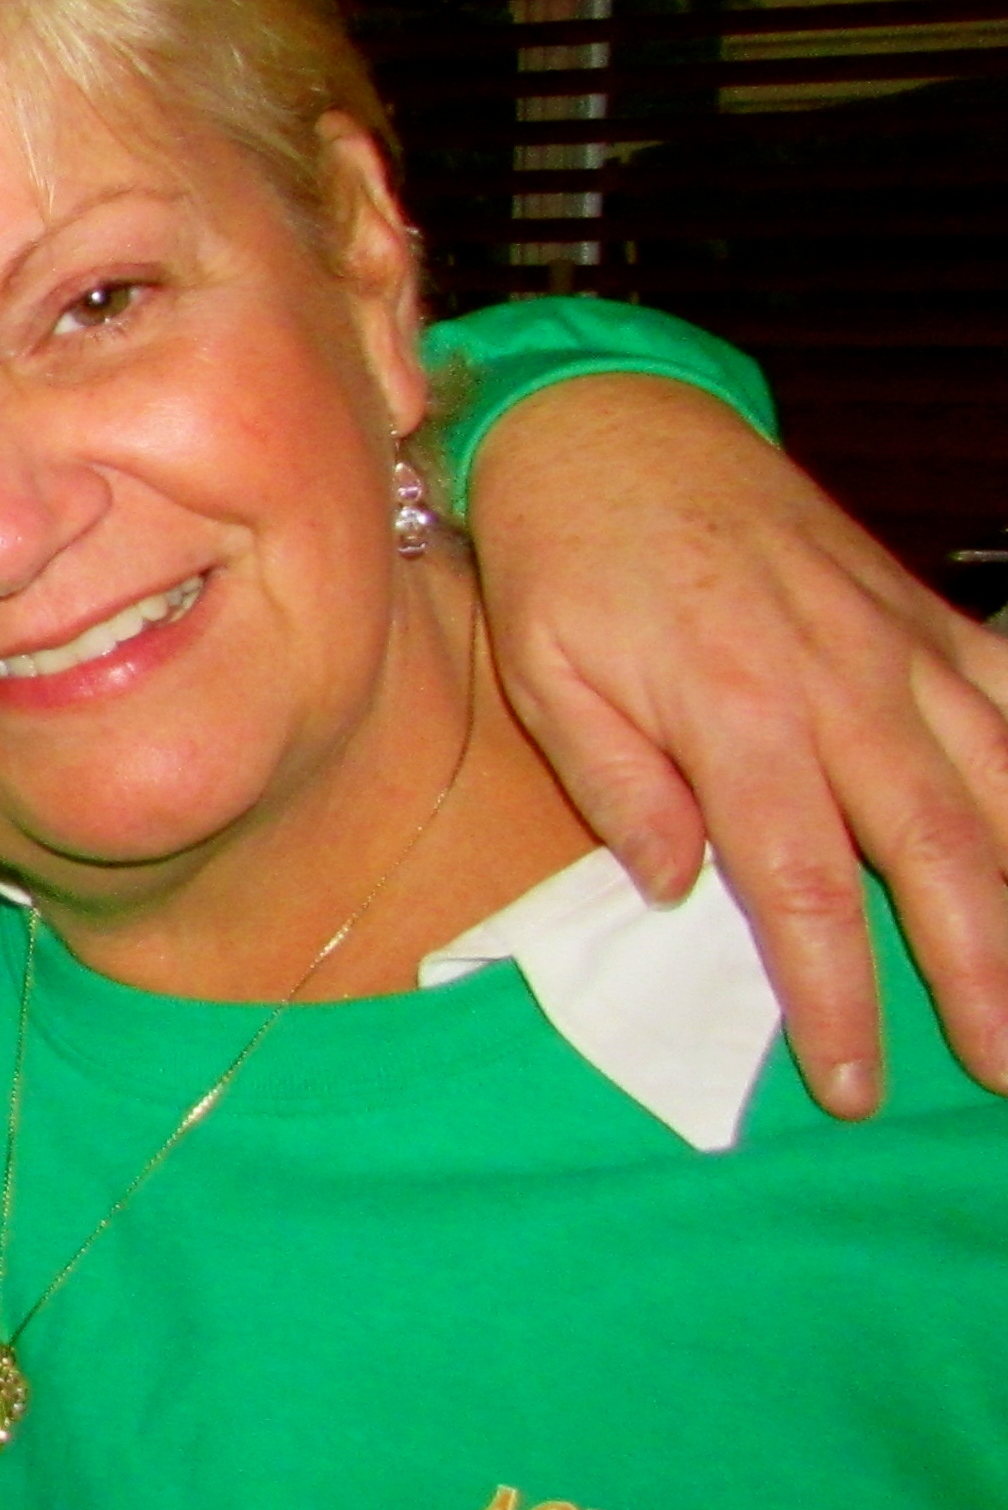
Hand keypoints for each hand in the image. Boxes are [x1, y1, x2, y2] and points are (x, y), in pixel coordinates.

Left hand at [471, 374, 1007, 1114]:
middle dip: (983, 973)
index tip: (853, 1083)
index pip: (805, 888)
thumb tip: (674, 888)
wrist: (613, 425)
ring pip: (1005, 783)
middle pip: (942, 853)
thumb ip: (619, 786)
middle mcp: (846, 685)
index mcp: (739, 714)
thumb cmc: (563, 559)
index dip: (838, 994)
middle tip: (1001, 1071)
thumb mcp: (547, 676)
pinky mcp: (926, 616)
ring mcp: (902, 647)